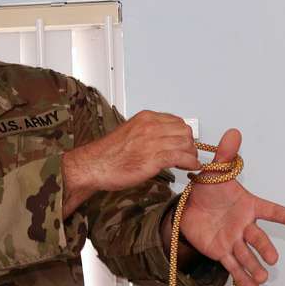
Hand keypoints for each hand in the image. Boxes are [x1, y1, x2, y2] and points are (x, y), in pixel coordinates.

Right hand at [64, 110, 200, 194]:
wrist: (93, 166)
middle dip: (189, 143)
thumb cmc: (107, 154)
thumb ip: (146, 132)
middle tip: (186, 153)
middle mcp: (150, 127)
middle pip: (185, 131)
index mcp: (145, 118)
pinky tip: (190, 167)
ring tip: (187, 162)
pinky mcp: (154, 158)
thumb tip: (161, 138)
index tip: (182, 142)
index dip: (182, 134)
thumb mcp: (129, 132)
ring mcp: (153, 142)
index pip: (177, 121)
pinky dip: (190, 163)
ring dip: (191, 154)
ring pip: (186, 144)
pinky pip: (182, 157)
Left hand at [178, 129, 284, 285]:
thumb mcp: (214, 172)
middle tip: (272, 257)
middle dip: (264, 247)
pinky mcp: (221, 251)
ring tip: (263, 278)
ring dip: (255, 267)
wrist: (188, 208)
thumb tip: (233, 132)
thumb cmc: (208, 190)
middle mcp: (243, 225)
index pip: (270, 210)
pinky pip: (233, 265)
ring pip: (246, 255)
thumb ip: (226, 156)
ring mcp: (234, 239)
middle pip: (257, 237)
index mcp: (247, 205)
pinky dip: (242, 277)